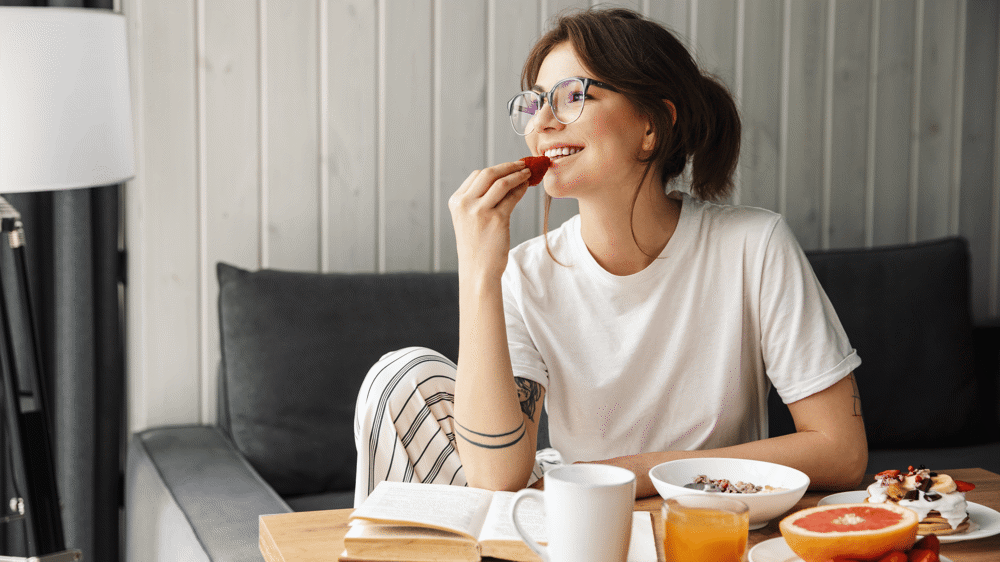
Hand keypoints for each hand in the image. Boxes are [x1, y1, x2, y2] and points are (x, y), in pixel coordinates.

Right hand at [448, 161, 531, 279]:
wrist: (477, 271)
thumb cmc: (476, 246)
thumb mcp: (469, 219)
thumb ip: (479, 200)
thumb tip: (505, 179)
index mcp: (456, 201)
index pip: (477, 175)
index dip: (496, 168)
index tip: (510, 167)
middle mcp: (465, 204)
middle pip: (489, 174)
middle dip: (508, 166)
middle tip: (523, 164)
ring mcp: (480, 211)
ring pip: (502, 182)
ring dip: (518, 174)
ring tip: (529, 173)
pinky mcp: (496, 220)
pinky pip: (512, 197)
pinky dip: (521, 189)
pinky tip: (527, 187)